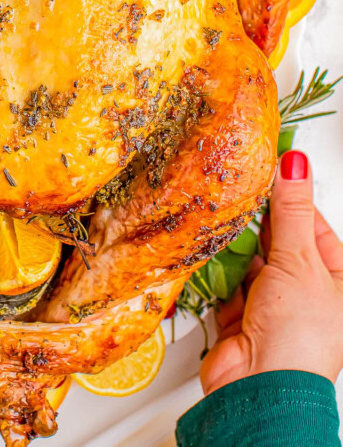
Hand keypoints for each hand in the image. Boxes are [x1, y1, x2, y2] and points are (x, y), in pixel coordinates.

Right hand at [201, 149, 342, 393]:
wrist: (258, 387)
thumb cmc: (298, 337)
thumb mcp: (299, 260)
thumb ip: (291, 209)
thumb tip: (296, 165)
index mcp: (338, 280)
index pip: (312, 223)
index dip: (290, 197)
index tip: (270, 169)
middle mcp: (308, 293)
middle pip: (279, 240)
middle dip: (260, 227)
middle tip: (242, 199)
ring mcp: (274, 305)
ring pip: (251, 260)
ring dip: (239, 253)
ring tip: (230, 239)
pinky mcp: (241, 316)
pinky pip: (229, 281)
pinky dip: (222, 277)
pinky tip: (220, 271)